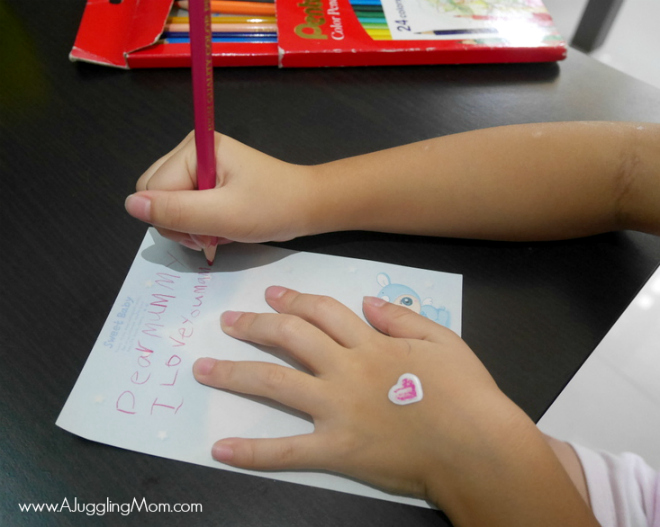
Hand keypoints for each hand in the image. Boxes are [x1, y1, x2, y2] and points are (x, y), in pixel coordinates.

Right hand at [125, 132, 315, 250]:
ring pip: (168, 206)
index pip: (152, 188)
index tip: (206, 231)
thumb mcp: (224, 215)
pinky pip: (185, 208)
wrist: (306, 207)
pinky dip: (201, 225)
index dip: (173, 218)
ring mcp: (198, 167)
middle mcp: (191, 152)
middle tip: (213, 233)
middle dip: (181, 223)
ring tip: (221, 231)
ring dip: (192, 228)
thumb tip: (130, 205)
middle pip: (156, 195)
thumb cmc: (272, 207)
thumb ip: (176, 211)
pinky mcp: (207, 182)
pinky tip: (222, 227)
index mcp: (194, 148)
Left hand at [192, 287, 594, 525]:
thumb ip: (403, 318)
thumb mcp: (444, 341)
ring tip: (204, 368)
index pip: (324, 313)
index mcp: (372, 345)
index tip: (272, 295)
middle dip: (255, 326)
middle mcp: (347, 371)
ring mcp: (338, 410)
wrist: (479, 450)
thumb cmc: (468, 395)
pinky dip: (253, 452)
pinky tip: (221, 449)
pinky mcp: (338, 450)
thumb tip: (368, 302)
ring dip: (236, 373)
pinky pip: (287, 452)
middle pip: (291, 339)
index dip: (295, 300)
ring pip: (277, 384)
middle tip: (228, 322)